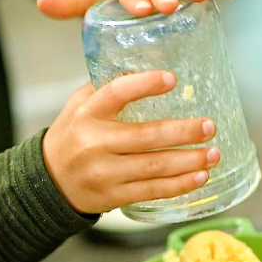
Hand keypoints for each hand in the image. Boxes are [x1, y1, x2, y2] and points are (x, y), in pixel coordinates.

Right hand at [43, 70, 218, 213]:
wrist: (48, 182)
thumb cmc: (72, 135)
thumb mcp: (79, 105)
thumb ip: (108, 88)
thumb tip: (148, 66)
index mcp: (87, 113)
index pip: (116, 94)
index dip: (145, 85)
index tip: (172, 79)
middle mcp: (95, 143)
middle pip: (146, 136)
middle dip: (183, 132)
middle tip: (209, 126)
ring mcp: (105, 172)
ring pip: (154, 167)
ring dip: (189, 161)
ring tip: (213, 154)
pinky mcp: (114, 196)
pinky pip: (152, 190)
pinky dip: (179, 185)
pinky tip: (199, 177)